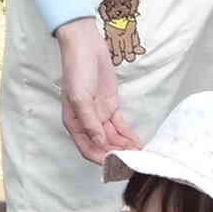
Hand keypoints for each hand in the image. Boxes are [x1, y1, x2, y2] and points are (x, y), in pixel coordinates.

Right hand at [53, 17, 137, 165]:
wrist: (85, 46)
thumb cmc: (77, 71)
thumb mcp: (79, 98)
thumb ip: (90, 122)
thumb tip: (100, 142)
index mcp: (74, 123)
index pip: (87, 148)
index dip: (101, 158)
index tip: (115, 164)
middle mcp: (86, 123)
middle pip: (102, 145)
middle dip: (116, 155)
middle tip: (132, 161)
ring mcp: (100, 114)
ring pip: (113, 137)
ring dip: (124, 147)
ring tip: (138, 154)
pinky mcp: (111, 106)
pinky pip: (120, 126)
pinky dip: (128, 135)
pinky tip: (137, 143)